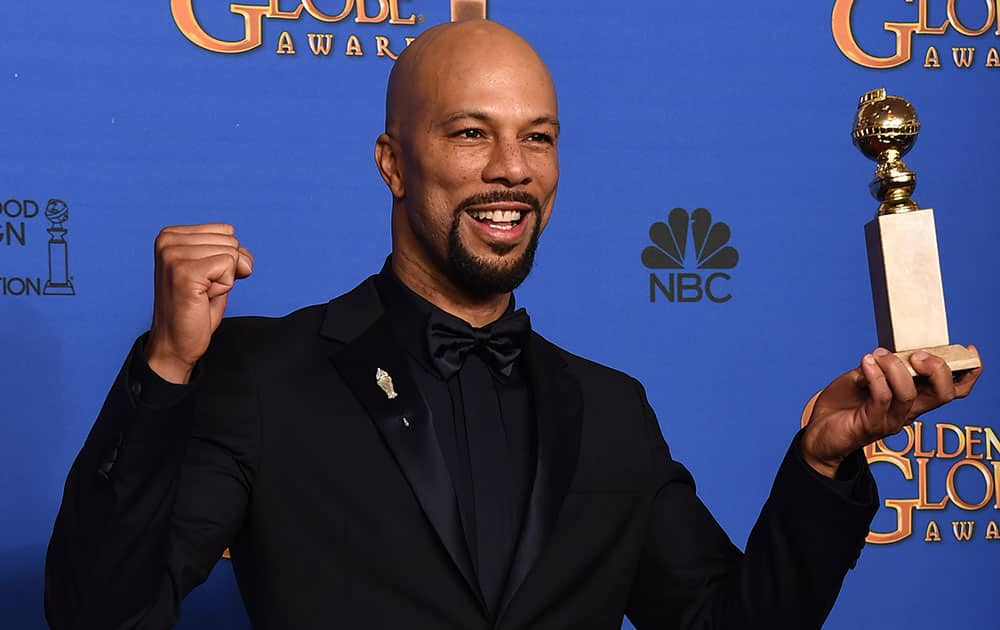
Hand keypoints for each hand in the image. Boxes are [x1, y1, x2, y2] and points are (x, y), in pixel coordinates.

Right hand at [144, 224, 252, 383]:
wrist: (176, 343)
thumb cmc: (195, 308)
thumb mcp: (217, 272)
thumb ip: (233, 254)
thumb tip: (245, 260)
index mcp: (171, 235)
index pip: (226, 231)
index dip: (225, 259)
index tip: (202, 278)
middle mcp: (167, 240)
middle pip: (231, 241)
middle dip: (226, 270)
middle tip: (202, 289)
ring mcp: (173, 255)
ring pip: (231, 254)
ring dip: (224, 280)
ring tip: (200, 294)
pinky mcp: (184, 271)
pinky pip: (229, 267)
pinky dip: (224, 287)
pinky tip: (203, 297)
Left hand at [802, 346, 981, 477]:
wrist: (819, 432)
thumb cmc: (844, 403)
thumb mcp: (864, 377)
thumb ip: (880, 367)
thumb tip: (887, 354)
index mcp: (914, 398)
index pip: (952, 390)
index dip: (967, 372)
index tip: (969, 349)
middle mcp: (909, 411)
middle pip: (945, 394)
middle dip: (938, 369)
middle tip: (916, 355)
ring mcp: (891, 420)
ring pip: (909, 393)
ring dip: (894, 368)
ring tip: (877, 355)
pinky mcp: (871, 425)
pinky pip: (881, 397)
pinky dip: (875, 376)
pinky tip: (865, 364)